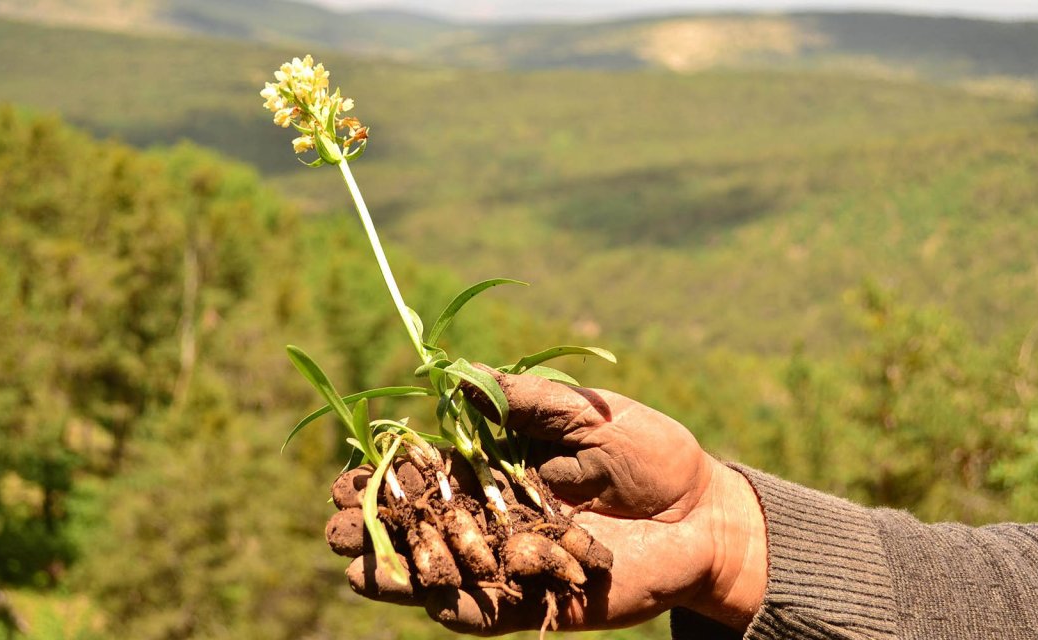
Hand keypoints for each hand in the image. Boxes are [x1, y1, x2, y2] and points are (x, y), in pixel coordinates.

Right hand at [335, 368, 768, 633]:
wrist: (704, 515)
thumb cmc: (651, 453)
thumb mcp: (588, 412)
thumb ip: (526, 399)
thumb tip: (457, 379)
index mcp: (498, 467)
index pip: (426, 471)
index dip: (384, 473)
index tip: (345, 471)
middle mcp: (493, 517)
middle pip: (419, 523)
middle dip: (373, 523)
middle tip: (333, 521)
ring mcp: (509, 561)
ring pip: (436, 570)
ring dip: (393, 568)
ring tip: (352, 563)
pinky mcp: (531, 600)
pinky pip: (476, 609)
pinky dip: (441, 602)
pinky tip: (407, 594)